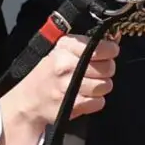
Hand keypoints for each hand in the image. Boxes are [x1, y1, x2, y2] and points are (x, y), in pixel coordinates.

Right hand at [0, 35, 118, 144]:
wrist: (28, 100)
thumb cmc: (48, 72)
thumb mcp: (62, 50)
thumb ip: (88, 43)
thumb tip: (116, 38)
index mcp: (65, 48)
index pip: (101, 48)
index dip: (110, 51)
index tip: (109, 54)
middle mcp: (66, 66)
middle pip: (107, 68)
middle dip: (106, 70)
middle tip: (96, 72)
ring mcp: (69, 87)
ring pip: (105, 85)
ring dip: (101, 86)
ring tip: (89, 85)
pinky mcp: (72, 106)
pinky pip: (99, 102)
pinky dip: (94, 101)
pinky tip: (84, 97)